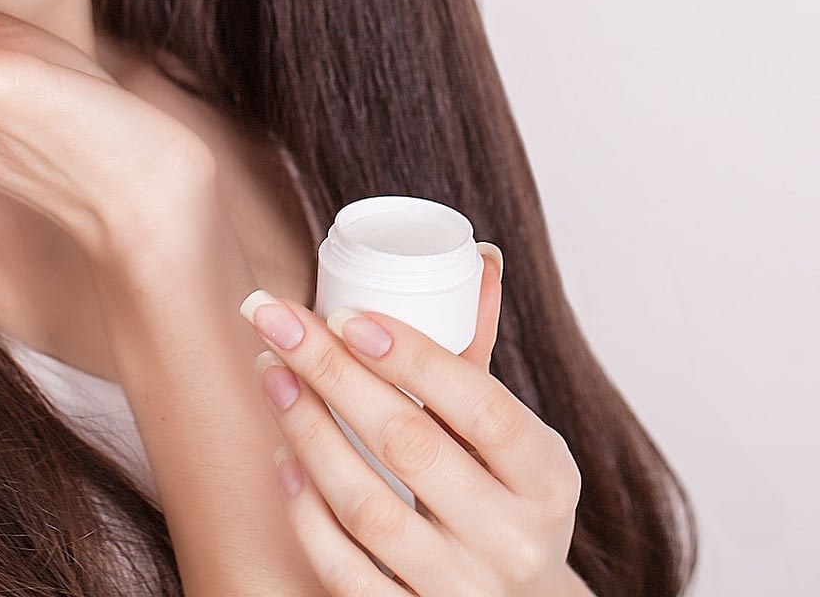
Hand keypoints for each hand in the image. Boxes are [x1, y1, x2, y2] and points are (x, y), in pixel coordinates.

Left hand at [241, 252, 584, 594]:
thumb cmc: (509, 506)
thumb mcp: (517, 442)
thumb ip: (483, 356)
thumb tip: (477, 256)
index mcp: (548, 481)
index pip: (482, 406)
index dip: (413, 357)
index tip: (346, 314)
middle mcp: (512, 541)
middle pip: (410, 447)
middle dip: (333, 375)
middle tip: (276, 322)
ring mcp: (463, 592)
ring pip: (368, 508)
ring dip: (308, 433)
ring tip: (271, 375)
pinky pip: (344, 571)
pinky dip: (305, 512)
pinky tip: (281, 457)